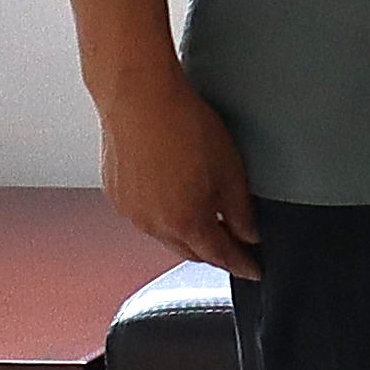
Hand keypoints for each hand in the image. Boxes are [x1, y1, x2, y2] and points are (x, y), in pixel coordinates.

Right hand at [90, 62, 258, 273]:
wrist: (139, 100)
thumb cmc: (185, 127)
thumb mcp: (230, 170)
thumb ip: (240, 210)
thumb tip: (249, 234)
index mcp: (185, 223)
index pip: (220, 256)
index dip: (241, 264)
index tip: (254, 269)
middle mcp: (153, 225)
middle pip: (190, 250)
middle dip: (213, 252)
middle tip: (234, 245)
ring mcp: (130, 211)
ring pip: (165, 234)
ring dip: (187, 233)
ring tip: (206, 219)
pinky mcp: (115, 194)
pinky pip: (145, 215)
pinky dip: (164, 215)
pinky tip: (174, 197)